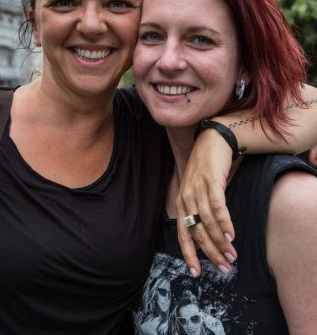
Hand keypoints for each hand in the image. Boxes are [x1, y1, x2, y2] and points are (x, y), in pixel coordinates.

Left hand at [176, 129, 236, 276]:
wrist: (212, 141)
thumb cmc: (205, 169)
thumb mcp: (197, 191)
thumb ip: (199, 210)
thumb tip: (208, 235)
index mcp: (181, 203)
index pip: (182, 233)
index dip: (189, 254)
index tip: (196, 273)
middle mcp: (186, 198)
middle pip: (196, 232)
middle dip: (210, 253)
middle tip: (224, 269)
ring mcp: (197, 189)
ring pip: (207, 222)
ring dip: (220, 242)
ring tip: (232, 256)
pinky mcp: (211, 181)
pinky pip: (217, 205)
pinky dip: (224, 222)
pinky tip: (231, 235)